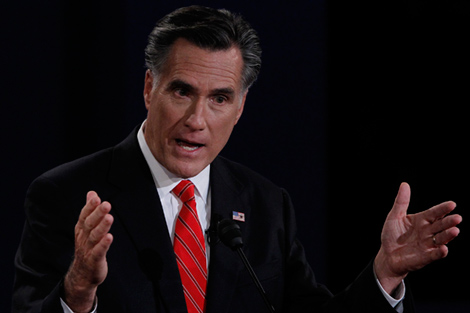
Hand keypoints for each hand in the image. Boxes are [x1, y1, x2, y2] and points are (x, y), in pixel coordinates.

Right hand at [64, 191, 113, 312]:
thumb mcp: (86, 227)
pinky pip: (99, 251)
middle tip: (106, 204)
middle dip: (97, 214)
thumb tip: (91, 193)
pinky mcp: (94, 260)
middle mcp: (84, 237)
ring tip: (109, 218)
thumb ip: (90, 210)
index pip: (84, 215)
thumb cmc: (87, 247)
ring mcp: (88, 249)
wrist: (82, 274)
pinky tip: (109, 237)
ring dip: (102, 227)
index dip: (90, 207)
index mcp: (82, 229)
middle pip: (90, 224)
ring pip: (95, 236)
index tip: (96, 198)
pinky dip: (103, 245)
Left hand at [374, 183, 461, 294]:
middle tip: (457, 218)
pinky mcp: (425, 257)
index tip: (452, 204)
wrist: (387, 255)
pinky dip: (439, 252)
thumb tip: (404, 184)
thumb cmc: (392, 235)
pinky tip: (444, 249)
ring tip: (455, 230)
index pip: (434, 213)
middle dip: (449, 222)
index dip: (442, 209)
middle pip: (440, 225)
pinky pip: (434, 254)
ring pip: (441, 239)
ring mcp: (428, 244)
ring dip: (448, 235)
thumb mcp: (395, 216)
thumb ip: (401, 202)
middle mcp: (428, 231)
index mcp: (422, 220)